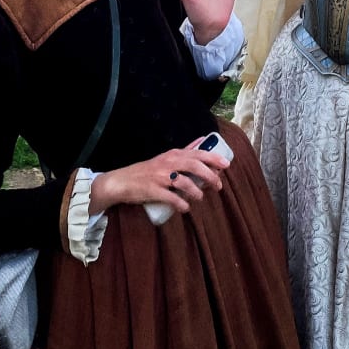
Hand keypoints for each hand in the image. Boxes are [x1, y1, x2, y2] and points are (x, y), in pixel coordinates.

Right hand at [88, 138, 230, 216]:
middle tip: (218, 186)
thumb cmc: (147, 170)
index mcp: (173, 154)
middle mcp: (168, 163)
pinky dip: (181, 204)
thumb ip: (185, 150)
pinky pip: (171, 198)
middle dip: (210, 176)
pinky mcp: (153, 191)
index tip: (226, 165)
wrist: (122, 182)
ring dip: (196, 192)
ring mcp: (160, 177)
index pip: (197, 153)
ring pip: (185, 183)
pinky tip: (185, 208)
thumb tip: (202, 140)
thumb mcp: (166, 157)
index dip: (214, 158)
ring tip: (200, 198)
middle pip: (194, 166)